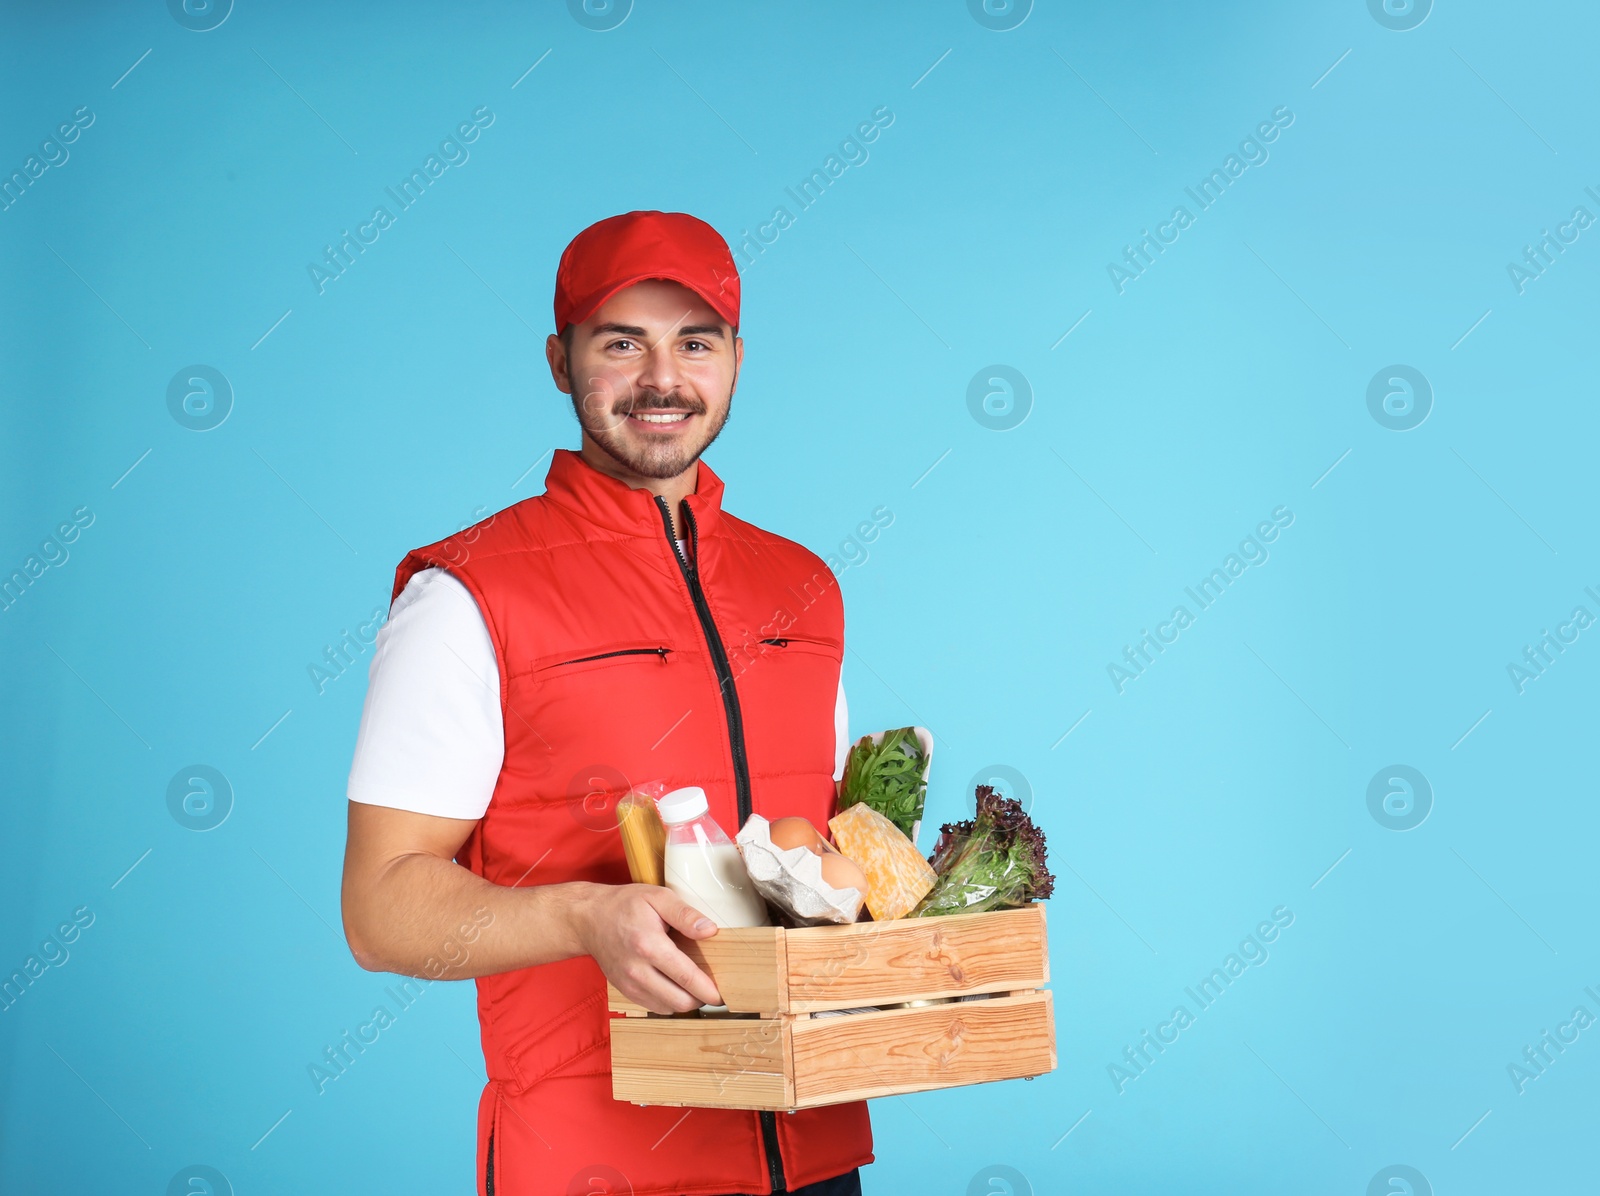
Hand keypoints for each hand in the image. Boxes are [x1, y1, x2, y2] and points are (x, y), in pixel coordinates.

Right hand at [571, 884, 721, 1012]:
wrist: (588, 918)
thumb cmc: (624, 905)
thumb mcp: (658, 898)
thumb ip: (686, 914)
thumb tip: (710, 930)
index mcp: (648, 945)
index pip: (686, 976)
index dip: (708, 989)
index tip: (723, 994)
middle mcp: (637, 970)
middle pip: (679, 1001)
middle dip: (700, 998)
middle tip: (711, 987)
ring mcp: (629, 984)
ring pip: (667, 1008)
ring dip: (685, 1001)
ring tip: (693, 985)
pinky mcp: (624, 991)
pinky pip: (654, 1006)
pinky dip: (668, 1002)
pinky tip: (674, 985)